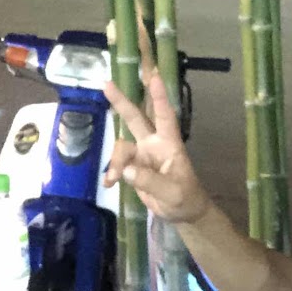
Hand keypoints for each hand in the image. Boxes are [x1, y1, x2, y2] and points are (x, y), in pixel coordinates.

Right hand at [102, 73, 210, 226]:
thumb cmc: (185, 198)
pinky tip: (109, 183)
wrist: (182, 213)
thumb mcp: (172, 192)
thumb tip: (126, 170)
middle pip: (136, 119)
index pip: (165, 117)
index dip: (160, 97)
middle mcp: (153, 144)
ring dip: (115, 162)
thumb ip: (150, 181)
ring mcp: (141, 154)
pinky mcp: (132, 167)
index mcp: (169, 144)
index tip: (154, 77)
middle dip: (122, 102)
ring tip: (112, 180)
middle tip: (106, 84)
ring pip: (121, 147)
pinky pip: (117, 164)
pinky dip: (112, 172)